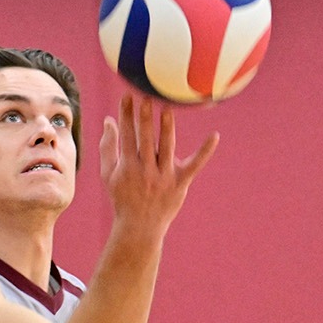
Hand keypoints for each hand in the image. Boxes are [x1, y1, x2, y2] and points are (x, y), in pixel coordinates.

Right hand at [98, 94, 220, 234]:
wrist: (139, 227)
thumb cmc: (122, 197)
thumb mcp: (109, 174)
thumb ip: (108, 147)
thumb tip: (109, 120)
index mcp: (127, 166)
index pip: (126, 135)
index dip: (126, 115)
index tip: (127, 96)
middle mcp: (145, 170)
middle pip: (144, 140)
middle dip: (144, 119)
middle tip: (146, 98)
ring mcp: (164, 177)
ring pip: (166, 148)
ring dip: (166, 128)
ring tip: (167, 110)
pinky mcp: (180, 183)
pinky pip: (195, 165)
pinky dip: (205, 151)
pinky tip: (215, 136)